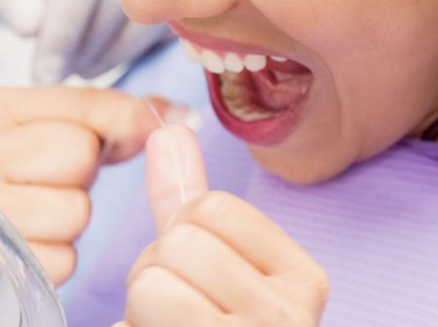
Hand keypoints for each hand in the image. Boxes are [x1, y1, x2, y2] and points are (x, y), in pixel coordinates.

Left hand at [0, 0, 171, 83]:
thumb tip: (31, 28)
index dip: (62, 30)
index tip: (43, 73)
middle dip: (84, 47)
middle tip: (59, 72)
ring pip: (147, 13)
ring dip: (110, 54)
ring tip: (78, 66)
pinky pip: (166, 23)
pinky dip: (132, 50)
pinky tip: (104, 53)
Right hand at [0, 86, 186, 284]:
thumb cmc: (22, 177)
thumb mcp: (55, 130)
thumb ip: (109, 116)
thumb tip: (175, 116)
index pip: (84, 105)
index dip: (126, 121)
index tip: (161, 124)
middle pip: (80, 153)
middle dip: (83, 174)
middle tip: (57, 181)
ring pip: (75, 209)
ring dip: (72, 220)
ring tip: (42, 213)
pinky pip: (61, 260)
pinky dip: (57, 258)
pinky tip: (33, 244)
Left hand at [115, 126, 328, 326]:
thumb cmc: (218, 326)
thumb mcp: (216, 266)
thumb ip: (191, 200)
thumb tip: (168, 130)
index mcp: (302, 277)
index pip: (214, 206)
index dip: (181, 234)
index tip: (198, 278)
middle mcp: (289, 313)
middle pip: (179, 240)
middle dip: (155, 272)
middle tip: (178, 311)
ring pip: (151, 281)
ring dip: (140, 307)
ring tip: (170, 326)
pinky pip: (135, 317)